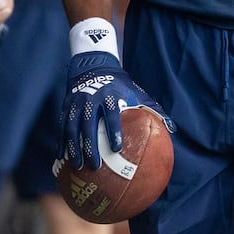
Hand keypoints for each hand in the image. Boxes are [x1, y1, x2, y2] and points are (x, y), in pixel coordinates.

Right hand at [56, 51, 171, 170]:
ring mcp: (76, 103)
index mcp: (110, 96)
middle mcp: (91, 99)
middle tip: (95, 165)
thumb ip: (152, 110)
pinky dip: (61, 142)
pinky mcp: (65, 107)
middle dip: (90, 145)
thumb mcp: (136, 93)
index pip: (111, 114)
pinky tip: (61, 159)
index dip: (114, 130)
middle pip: (89, 124)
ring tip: (77, 166)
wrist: (93, 67)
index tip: (117, 148)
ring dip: (73, 147)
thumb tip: (172, 129)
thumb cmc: (120, 86)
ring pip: (72, 127)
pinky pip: (62, 127)